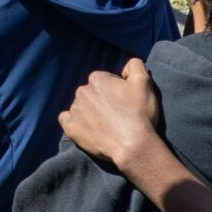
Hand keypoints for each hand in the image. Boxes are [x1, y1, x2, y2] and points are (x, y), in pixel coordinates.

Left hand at [57, 58, 165, 176]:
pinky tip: (87, 128)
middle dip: (103, 101)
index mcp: (96, 79)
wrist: (134, 146)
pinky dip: (75, 123)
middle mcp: (82, 91)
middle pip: (92, 93)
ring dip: (91, 113)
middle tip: (119, 115)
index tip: (127, 103)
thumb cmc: (139, 114)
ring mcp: (75, 110)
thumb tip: (126, 66)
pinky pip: (67, 120)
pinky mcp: (70, 128)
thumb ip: (135, 66)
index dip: (117, 92)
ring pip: (81, 107)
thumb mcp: (144, 83)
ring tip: (108, 126)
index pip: (105, 80)